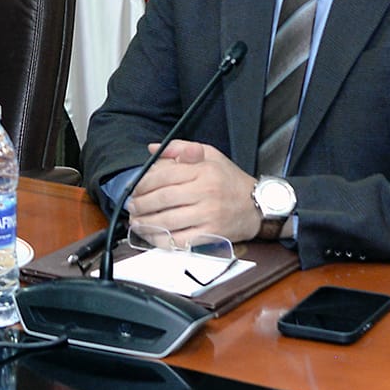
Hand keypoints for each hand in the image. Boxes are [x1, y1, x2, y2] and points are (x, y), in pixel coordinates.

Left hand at [125, 140, 260, 244]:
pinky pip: (180, 241)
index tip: (134, 188)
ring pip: (168, 221)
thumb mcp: (210, 154)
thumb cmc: (230, 179)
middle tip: (131, 207)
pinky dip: (162, 240)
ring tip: (136, 222)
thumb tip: (153, 149)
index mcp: (203, 170)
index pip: (163, 175)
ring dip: (146, 223)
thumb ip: (180, 148)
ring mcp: (208, 215)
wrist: (258, 205)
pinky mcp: (211, 235)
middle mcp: (205, 192)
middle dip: (141, 204)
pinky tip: (152, 236)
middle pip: (162, 199)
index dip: (143, 183)